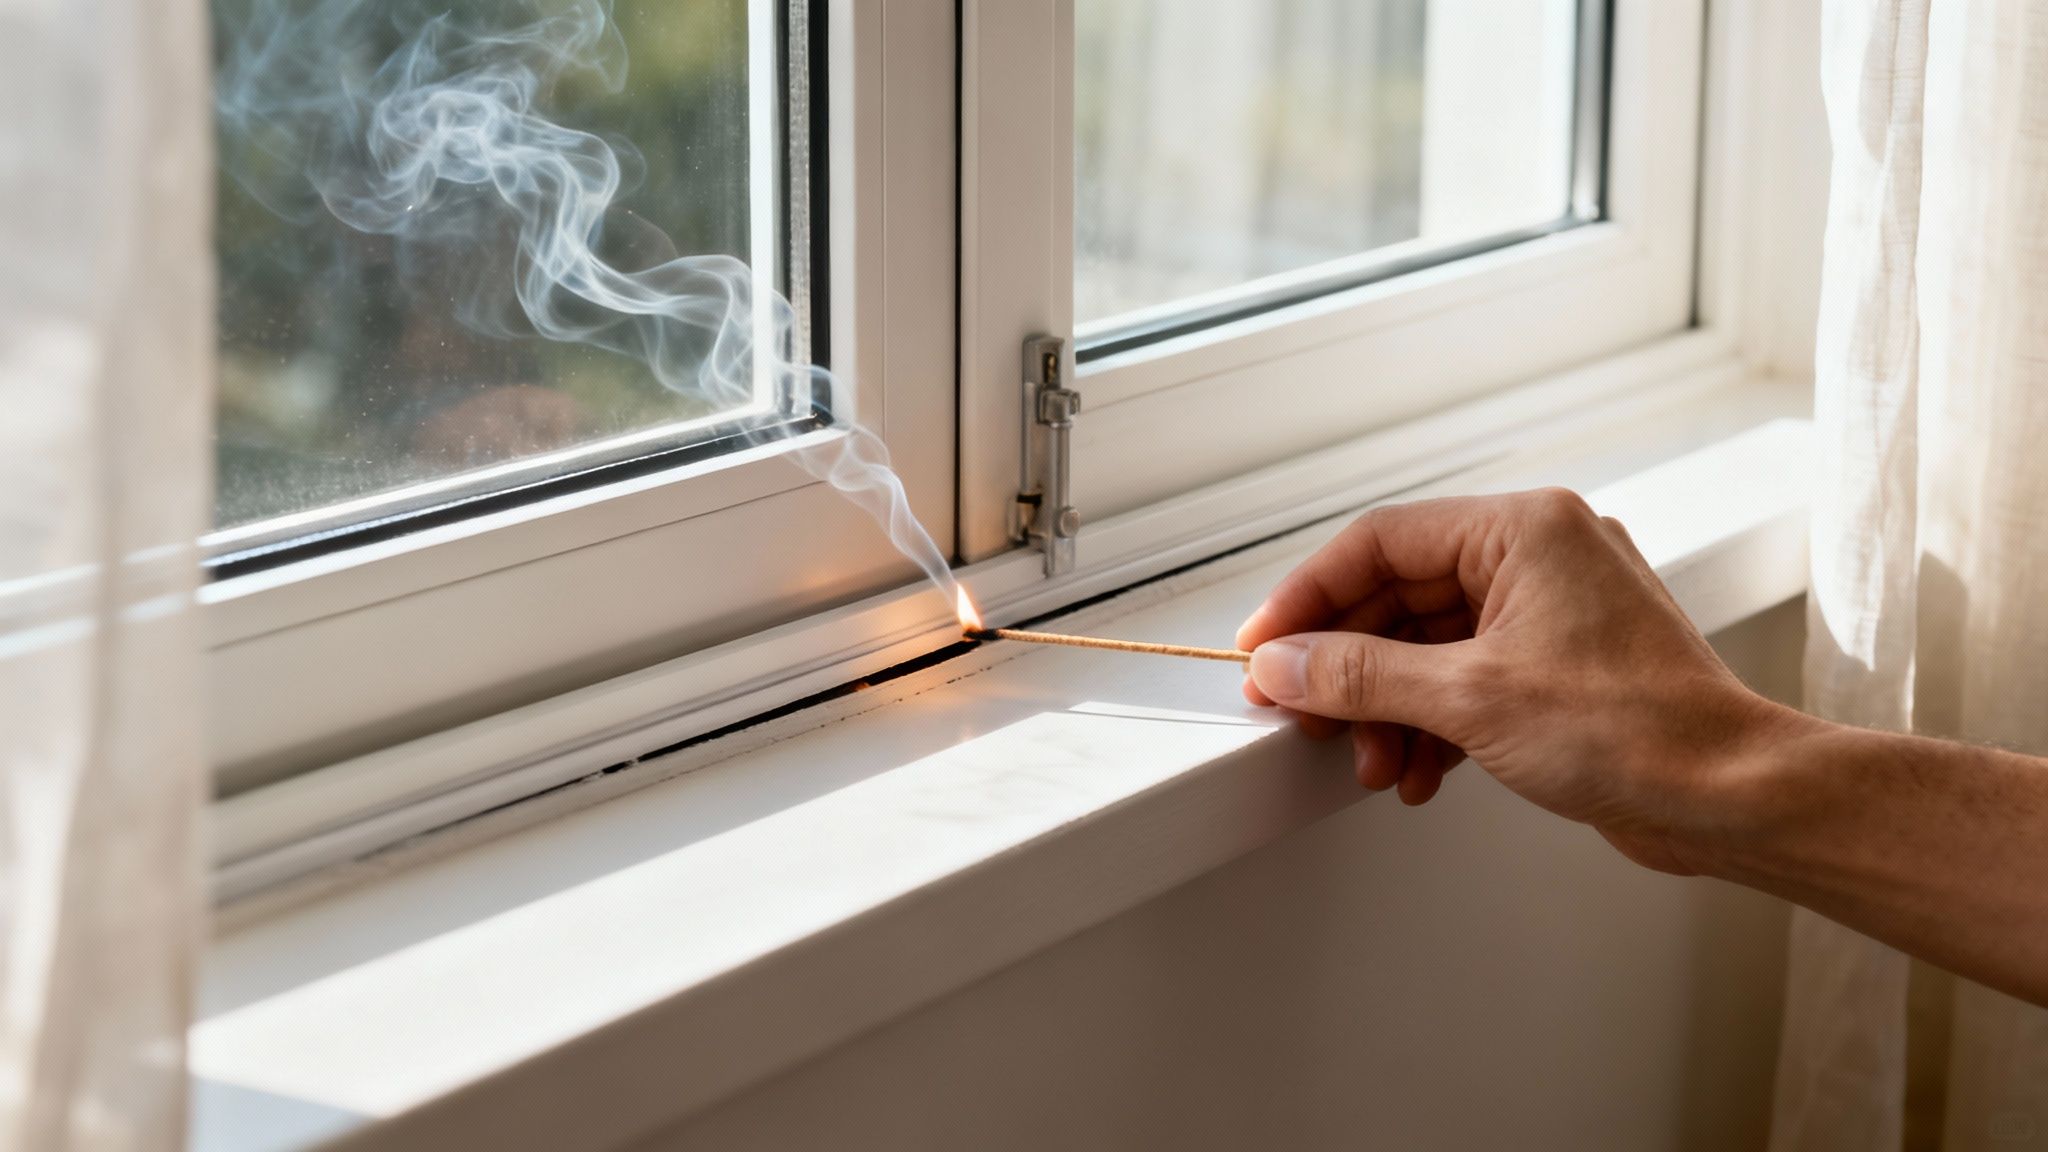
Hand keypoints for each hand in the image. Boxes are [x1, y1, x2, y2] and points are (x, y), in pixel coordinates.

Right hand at [1237, 489, 1794, 873]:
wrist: (1729, 797)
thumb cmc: (1635, 731)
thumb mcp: (1469, 699)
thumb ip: (1360, 675)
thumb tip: (1284, 663)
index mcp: (1524, 529)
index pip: (1382, 540)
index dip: (1310, 595)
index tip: (1264, 647)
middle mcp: (1539, 554)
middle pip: (1400, 596)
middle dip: (1350, 668)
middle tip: (1304, 714)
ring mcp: (1553, 610)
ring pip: (1429, 645)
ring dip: (1389, 708)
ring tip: (1375, 764)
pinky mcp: (1560, 665)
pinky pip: (1466, 677)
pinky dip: (1432, 723)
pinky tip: (1420, 774)